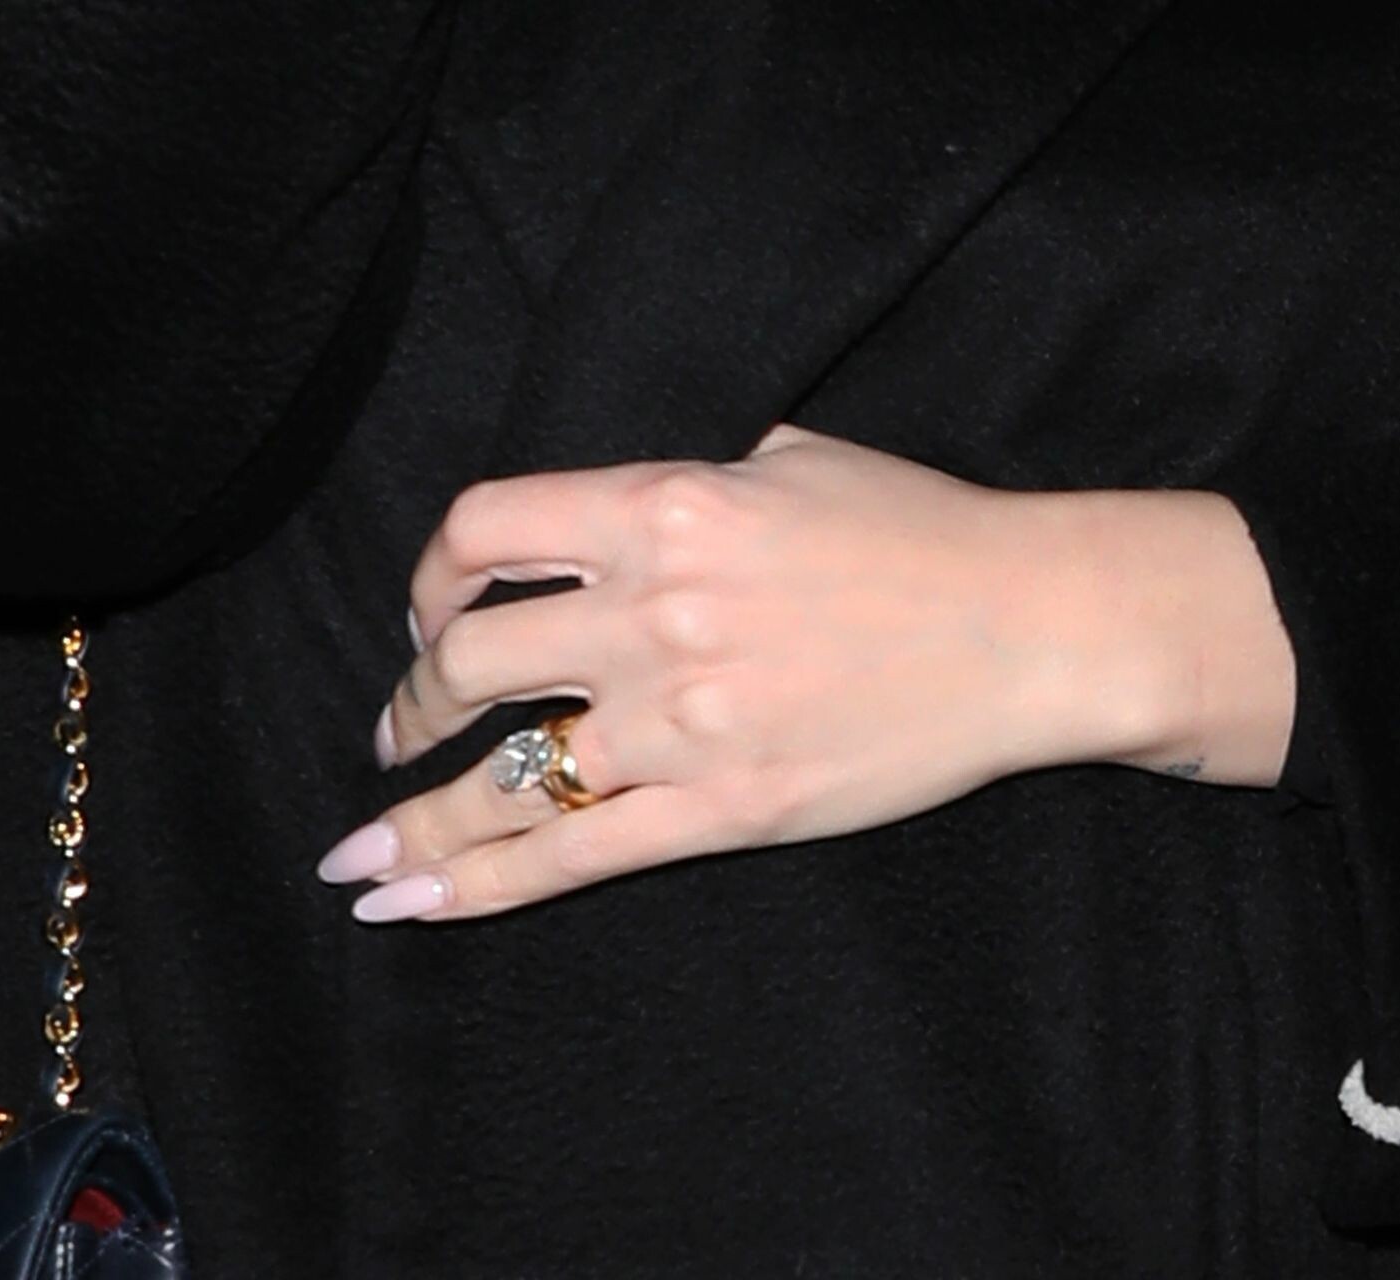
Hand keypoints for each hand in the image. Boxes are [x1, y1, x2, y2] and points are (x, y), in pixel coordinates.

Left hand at [316, 423, 1295, 921]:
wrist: (1031, 627)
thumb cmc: (923, 531)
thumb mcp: (789, 459)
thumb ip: (681, 488)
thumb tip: (610, 520)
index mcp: (665, 507)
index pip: (484, 529)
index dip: (430, 572)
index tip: (432, 607)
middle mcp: (654, 611)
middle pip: (468, 656)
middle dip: (416, 696)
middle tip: (409, 724)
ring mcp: (684, 720)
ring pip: (497, 776)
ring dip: (416, 815)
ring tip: (368, 847)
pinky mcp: (724, 809)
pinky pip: (569, 856)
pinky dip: (476, 887)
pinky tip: (413, 904)